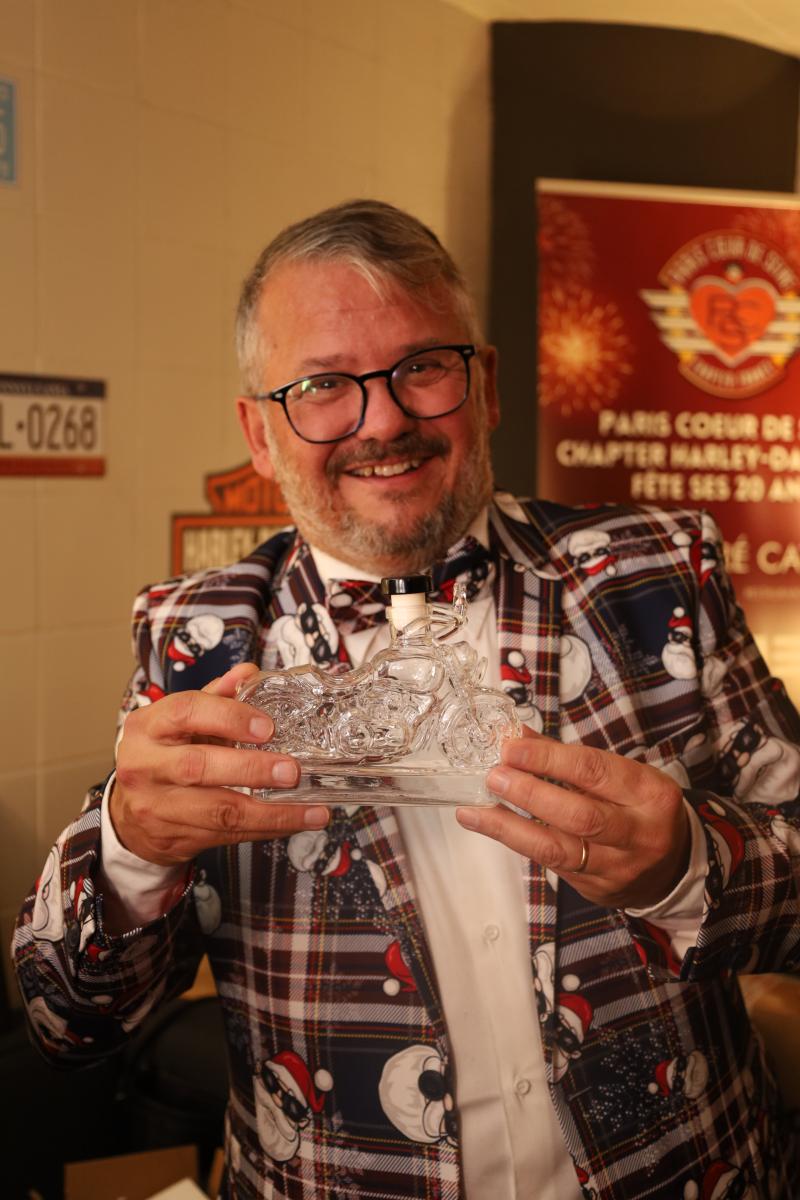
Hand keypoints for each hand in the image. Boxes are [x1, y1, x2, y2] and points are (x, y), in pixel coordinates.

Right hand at [111, 663, 327, 864]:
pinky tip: (293, 823)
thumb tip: (248, 673)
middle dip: (252, 769)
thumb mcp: (180, 723)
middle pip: (198, 766)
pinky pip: (227, 835)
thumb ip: (214, 697)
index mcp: (148, 726)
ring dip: (271, 813)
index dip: (228, 716)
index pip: (185, 712)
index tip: (267, 727)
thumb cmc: (163, 757)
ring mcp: (156, 806)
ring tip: (311, 810)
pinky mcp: (173, 837)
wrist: (130, 815)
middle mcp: (145, 766)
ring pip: (218, 811)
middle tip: (292, 771)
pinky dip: (265, 829)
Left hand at [456, 728, 689, 909]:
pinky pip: (550, 864)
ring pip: (558, 849)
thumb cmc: (639, 809)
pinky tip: (489, 826)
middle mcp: (638, 834)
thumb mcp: (620, 776)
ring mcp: (617, 867)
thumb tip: (517, 736)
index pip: (594, 772)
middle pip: (580, 815)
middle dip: (531, 794)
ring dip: (510, 827)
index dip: (549, 760)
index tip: (512, 749)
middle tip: (494, 776)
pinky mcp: (595, 889)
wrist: (672, 868)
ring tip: (476, 809)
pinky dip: (516, 842)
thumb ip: (568, 758)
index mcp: (650, 793)